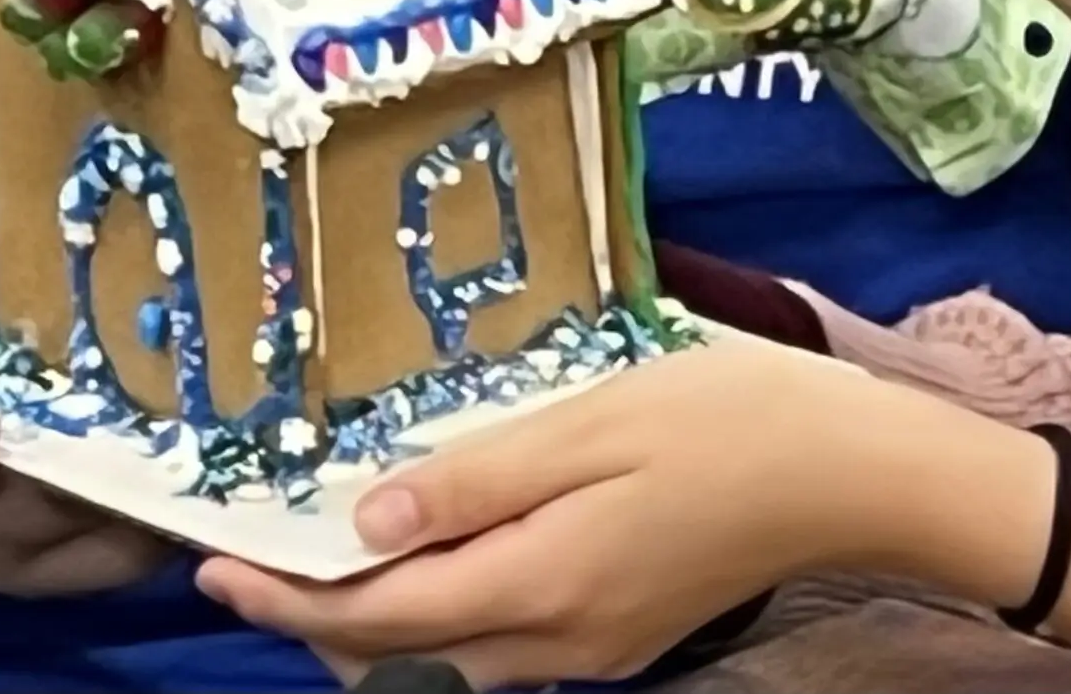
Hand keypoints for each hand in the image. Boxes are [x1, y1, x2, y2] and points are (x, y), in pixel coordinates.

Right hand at [0, 170, 179, 594]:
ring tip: (194, 408)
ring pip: (83, 526)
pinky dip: (173, 499)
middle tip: (137, 396)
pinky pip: (134, 542)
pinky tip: (221, 442)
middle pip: (13, 510)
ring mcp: (22, 552)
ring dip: (136, 475)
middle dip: (71, 456)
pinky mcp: (88, 558)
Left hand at [195, 339, 969, 689]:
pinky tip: (452, 542)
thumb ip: (477, 479)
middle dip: (321, 610)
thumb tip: (368, 524)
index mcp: (539, 582)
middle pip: (402, 650)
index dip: (284, 595)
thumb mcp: (595, 420)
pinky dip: (451, 603)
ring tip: (345, 540)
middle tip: (267, 545)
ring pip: (452, 652)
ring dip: (385, 611)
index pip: (375, 612)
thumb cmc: (733, 420)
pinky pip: (506, 637)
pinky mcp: (626, 632)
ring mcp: (595, 647)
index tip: (213, 566)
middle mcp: (555, 639)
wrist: (857, 473)